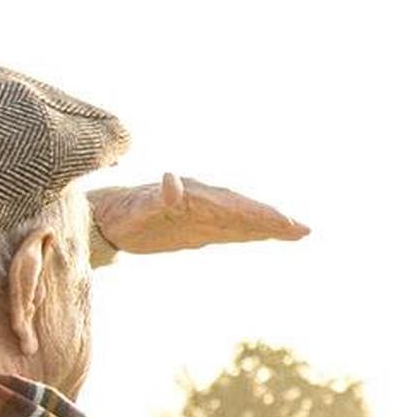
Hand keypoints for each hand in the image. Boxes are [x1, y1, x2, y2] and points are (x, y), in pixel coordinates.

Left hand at [88, 174, 310, 254]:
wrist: (112, 216)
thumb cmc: (124, 213)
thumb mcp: (138, 208)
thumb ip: (158, 197)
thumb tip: (171, 181)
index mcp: (197, 198)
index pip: (236, 207)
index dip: (261, 215)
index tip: (284, 222)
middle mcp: (206, 202)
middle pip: (247, 211)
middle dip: (274, 220)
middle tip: (303, 230)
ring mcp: (206, 214)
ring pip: (245, 219)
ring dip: (271, 225)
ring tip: (299, 232)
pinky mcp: (202, 226)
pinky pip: (234, 228)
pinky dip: (255, 231)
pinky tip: (270, 235)